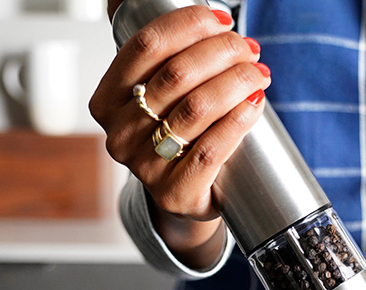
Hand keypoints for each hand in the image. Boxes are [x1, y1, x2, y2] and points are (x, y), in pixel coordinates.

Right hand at [90, 4, 270, 268]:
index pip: (145, 46)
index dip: (189, 24)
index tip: (223, 19)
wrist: (184, 194)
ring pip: (196, 109)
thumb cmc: (173, 131)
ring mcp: (145, 168)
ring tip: (258, 72)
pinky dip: (238, 120)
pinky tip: (255, 103)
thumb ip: (151, 46)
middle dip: (222, 51)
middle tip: (249, 49)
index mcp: (106, 99)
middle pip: (176, 74)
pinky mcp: (175, 193)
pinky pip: (210, 150)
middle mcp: (119, 134)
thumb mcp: (156, 88)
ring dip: (236, 81)